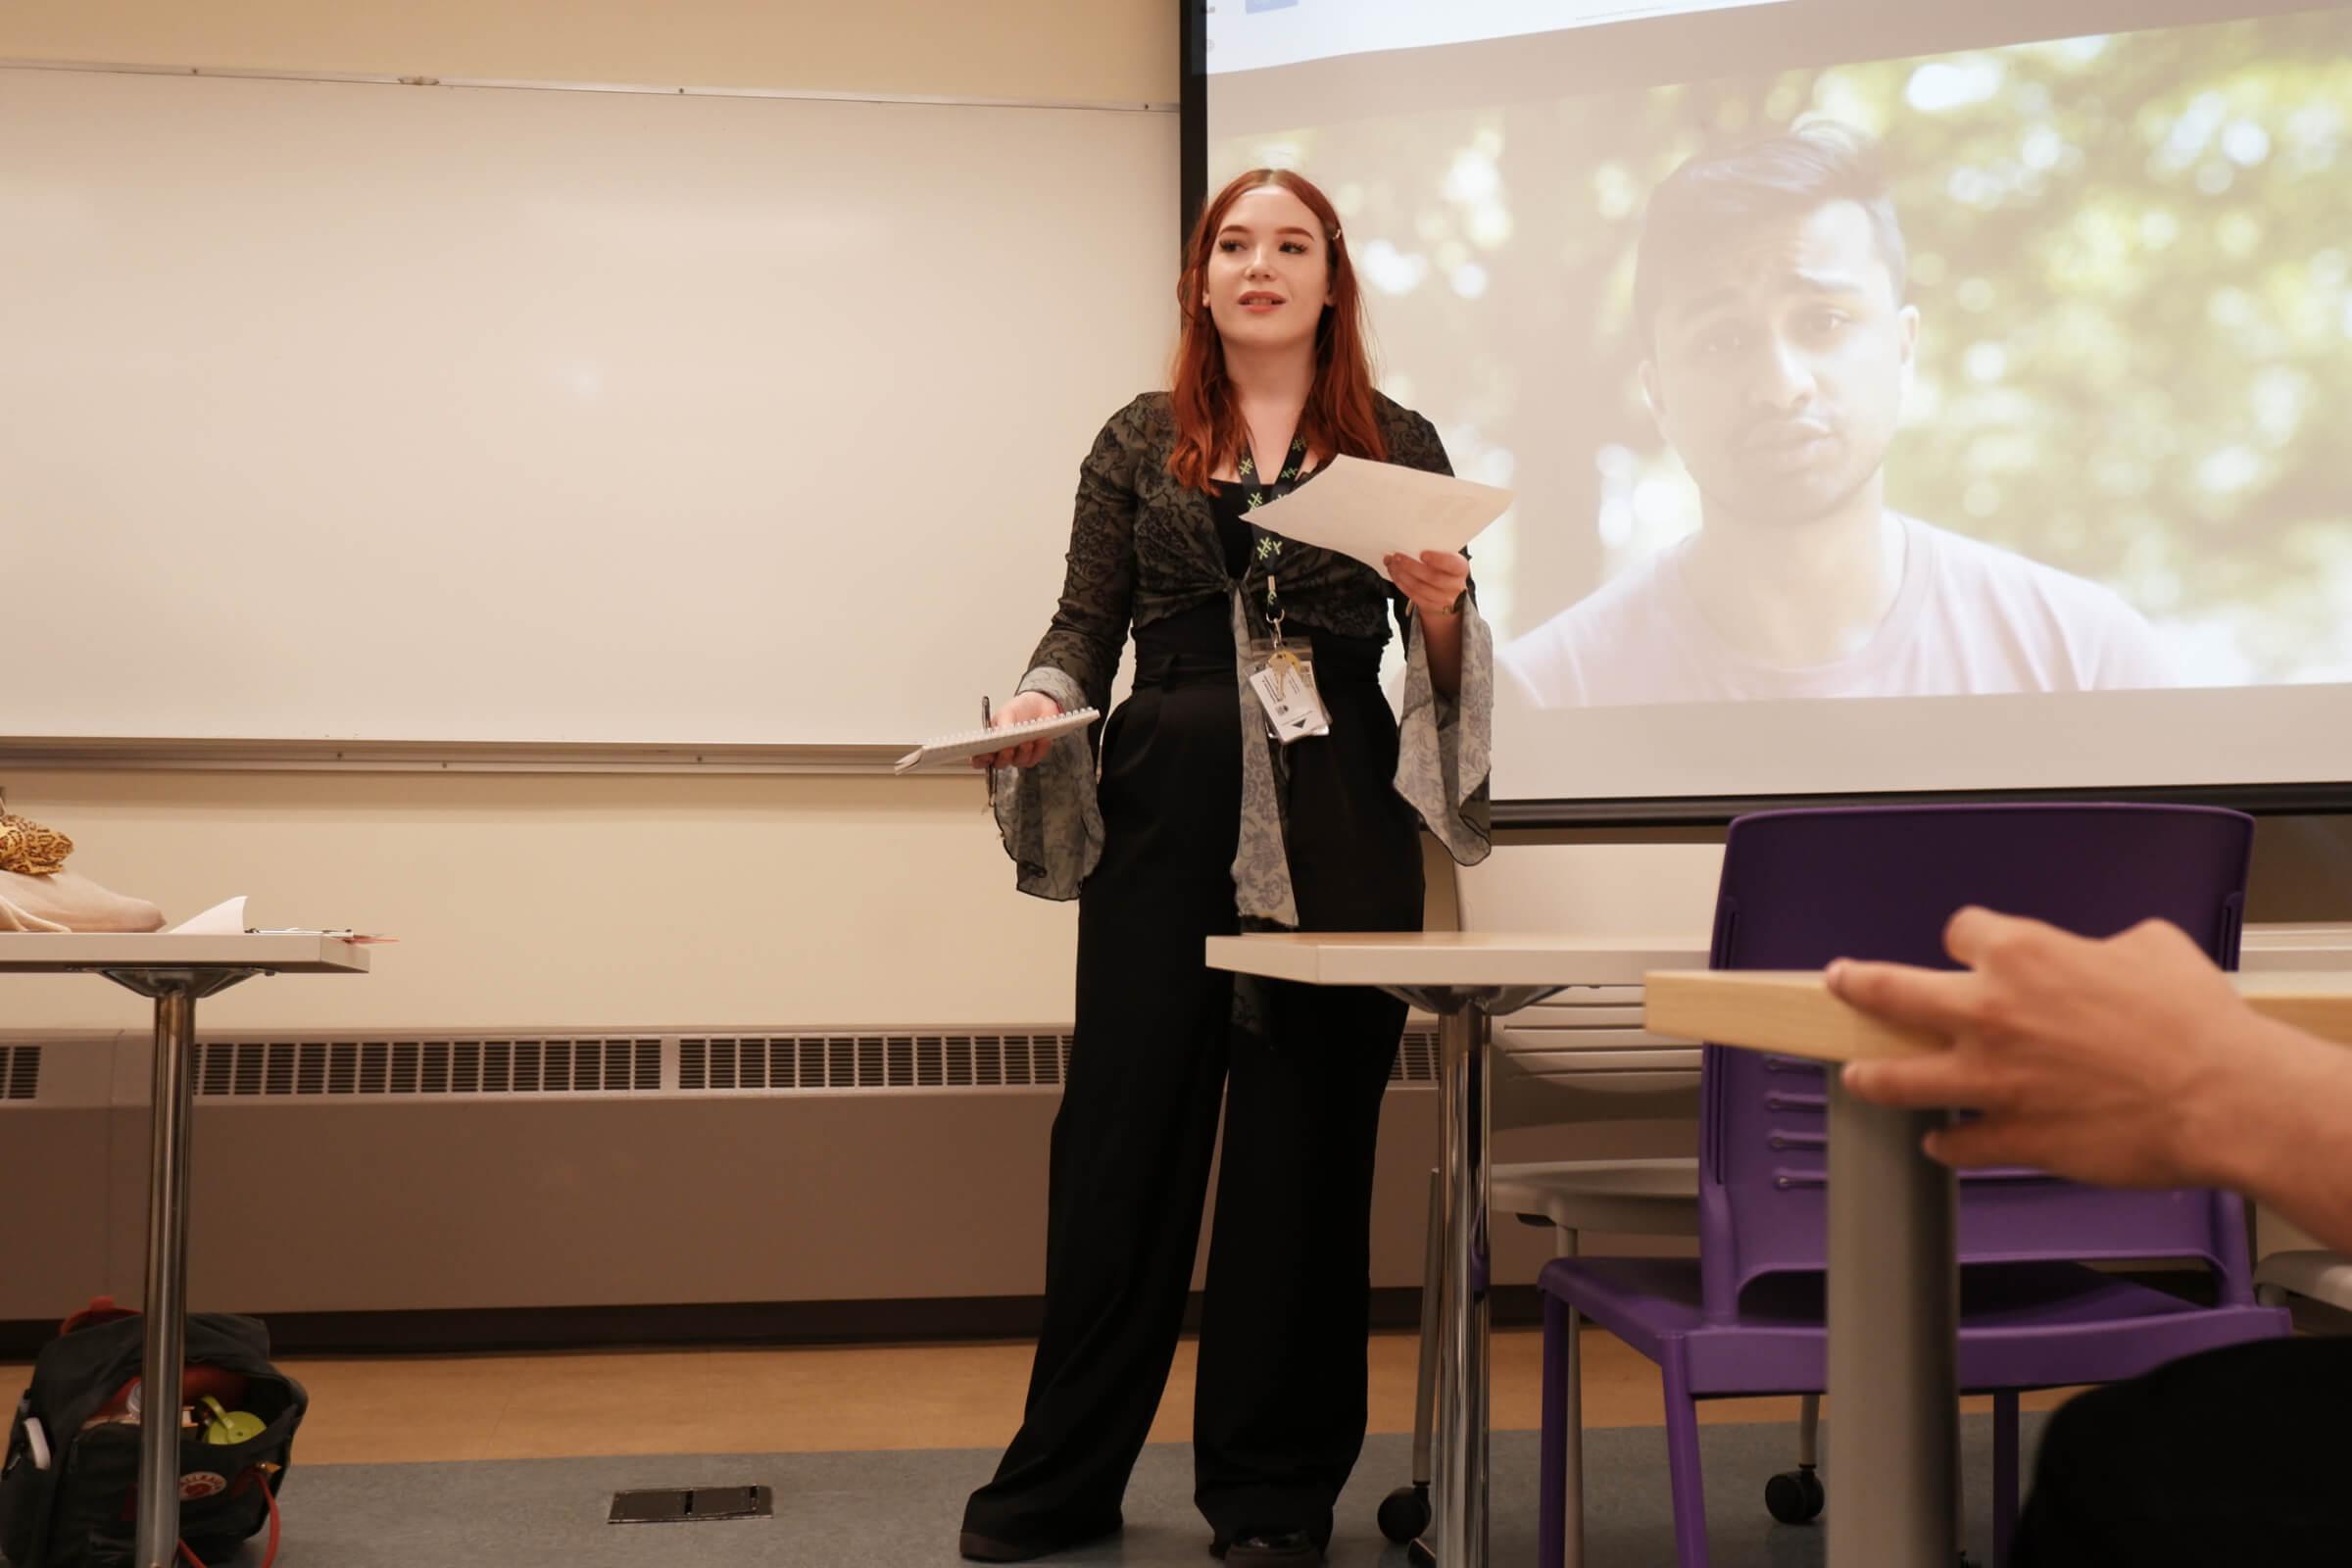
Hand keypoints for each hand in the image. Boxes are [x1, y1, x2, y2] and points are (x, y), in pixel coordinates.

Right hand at [970, 690, 1063, 770]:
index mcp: (990, 741)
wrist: (1040, 706)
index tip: (986, 755)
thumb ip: (1001, 726)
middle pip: (999, 764)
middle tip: (1008, 749)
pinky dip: (1038, 750)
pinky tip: (1041, 740)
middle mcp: (1002, 751)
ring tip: (1028, 741)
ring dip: (1023, 753)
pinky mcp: (1033, 756)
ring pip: (1018, 763)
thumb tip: (998, 737)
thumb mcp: (1006, 713)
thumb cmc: (1019, 709)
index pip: (980, 758)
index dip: (980, 760)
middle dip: (1003, 758)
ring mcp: (1018, 755)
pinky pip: (1034, 759)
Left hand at [1385, 550, 1468, 618]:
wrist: (1449, 592)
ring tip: (1392, 563)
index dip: (1438, 560)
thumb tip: (1413, 542)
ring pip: (1419, 587)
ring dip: (1402, 574)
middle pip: (1432, 577)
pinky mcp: (1429, 606)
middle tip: (1398, 556)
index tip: (1423, 554)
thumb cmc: (1446, 569)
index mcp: (1460, 569)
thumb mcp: (1448, 558)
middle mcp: (1454, 586)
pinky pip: (1413, 595)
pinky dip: (1401, 583)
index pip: (1452, 564)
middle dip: (1411, 566)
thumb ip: (1436, 552)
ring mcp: (1443, 599)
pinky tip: (1395, 573)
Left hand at [1826, 909, 2280, 1187]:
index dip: (1968, 942)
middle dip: (1856, 984)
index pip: (1960, 932)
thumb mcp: (2151, 947)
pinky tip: (1940, 1144)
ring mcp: (1992, 1079)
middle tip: (1841, 982)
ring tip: (1856, 1076)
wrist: (2224, 1098)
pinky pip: (1956, 1144)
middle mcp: (1990, 1012)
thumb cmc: (2197, 1026)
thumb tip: (2100, 956)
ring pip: (1897, 1078)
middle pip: (1888, 990)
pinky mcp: (2012, 1135)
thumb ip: (2101, 947)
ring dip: (1872, 1077)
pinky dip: (1946, 1145)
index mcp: (2022, 955)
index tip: (1968, 952)